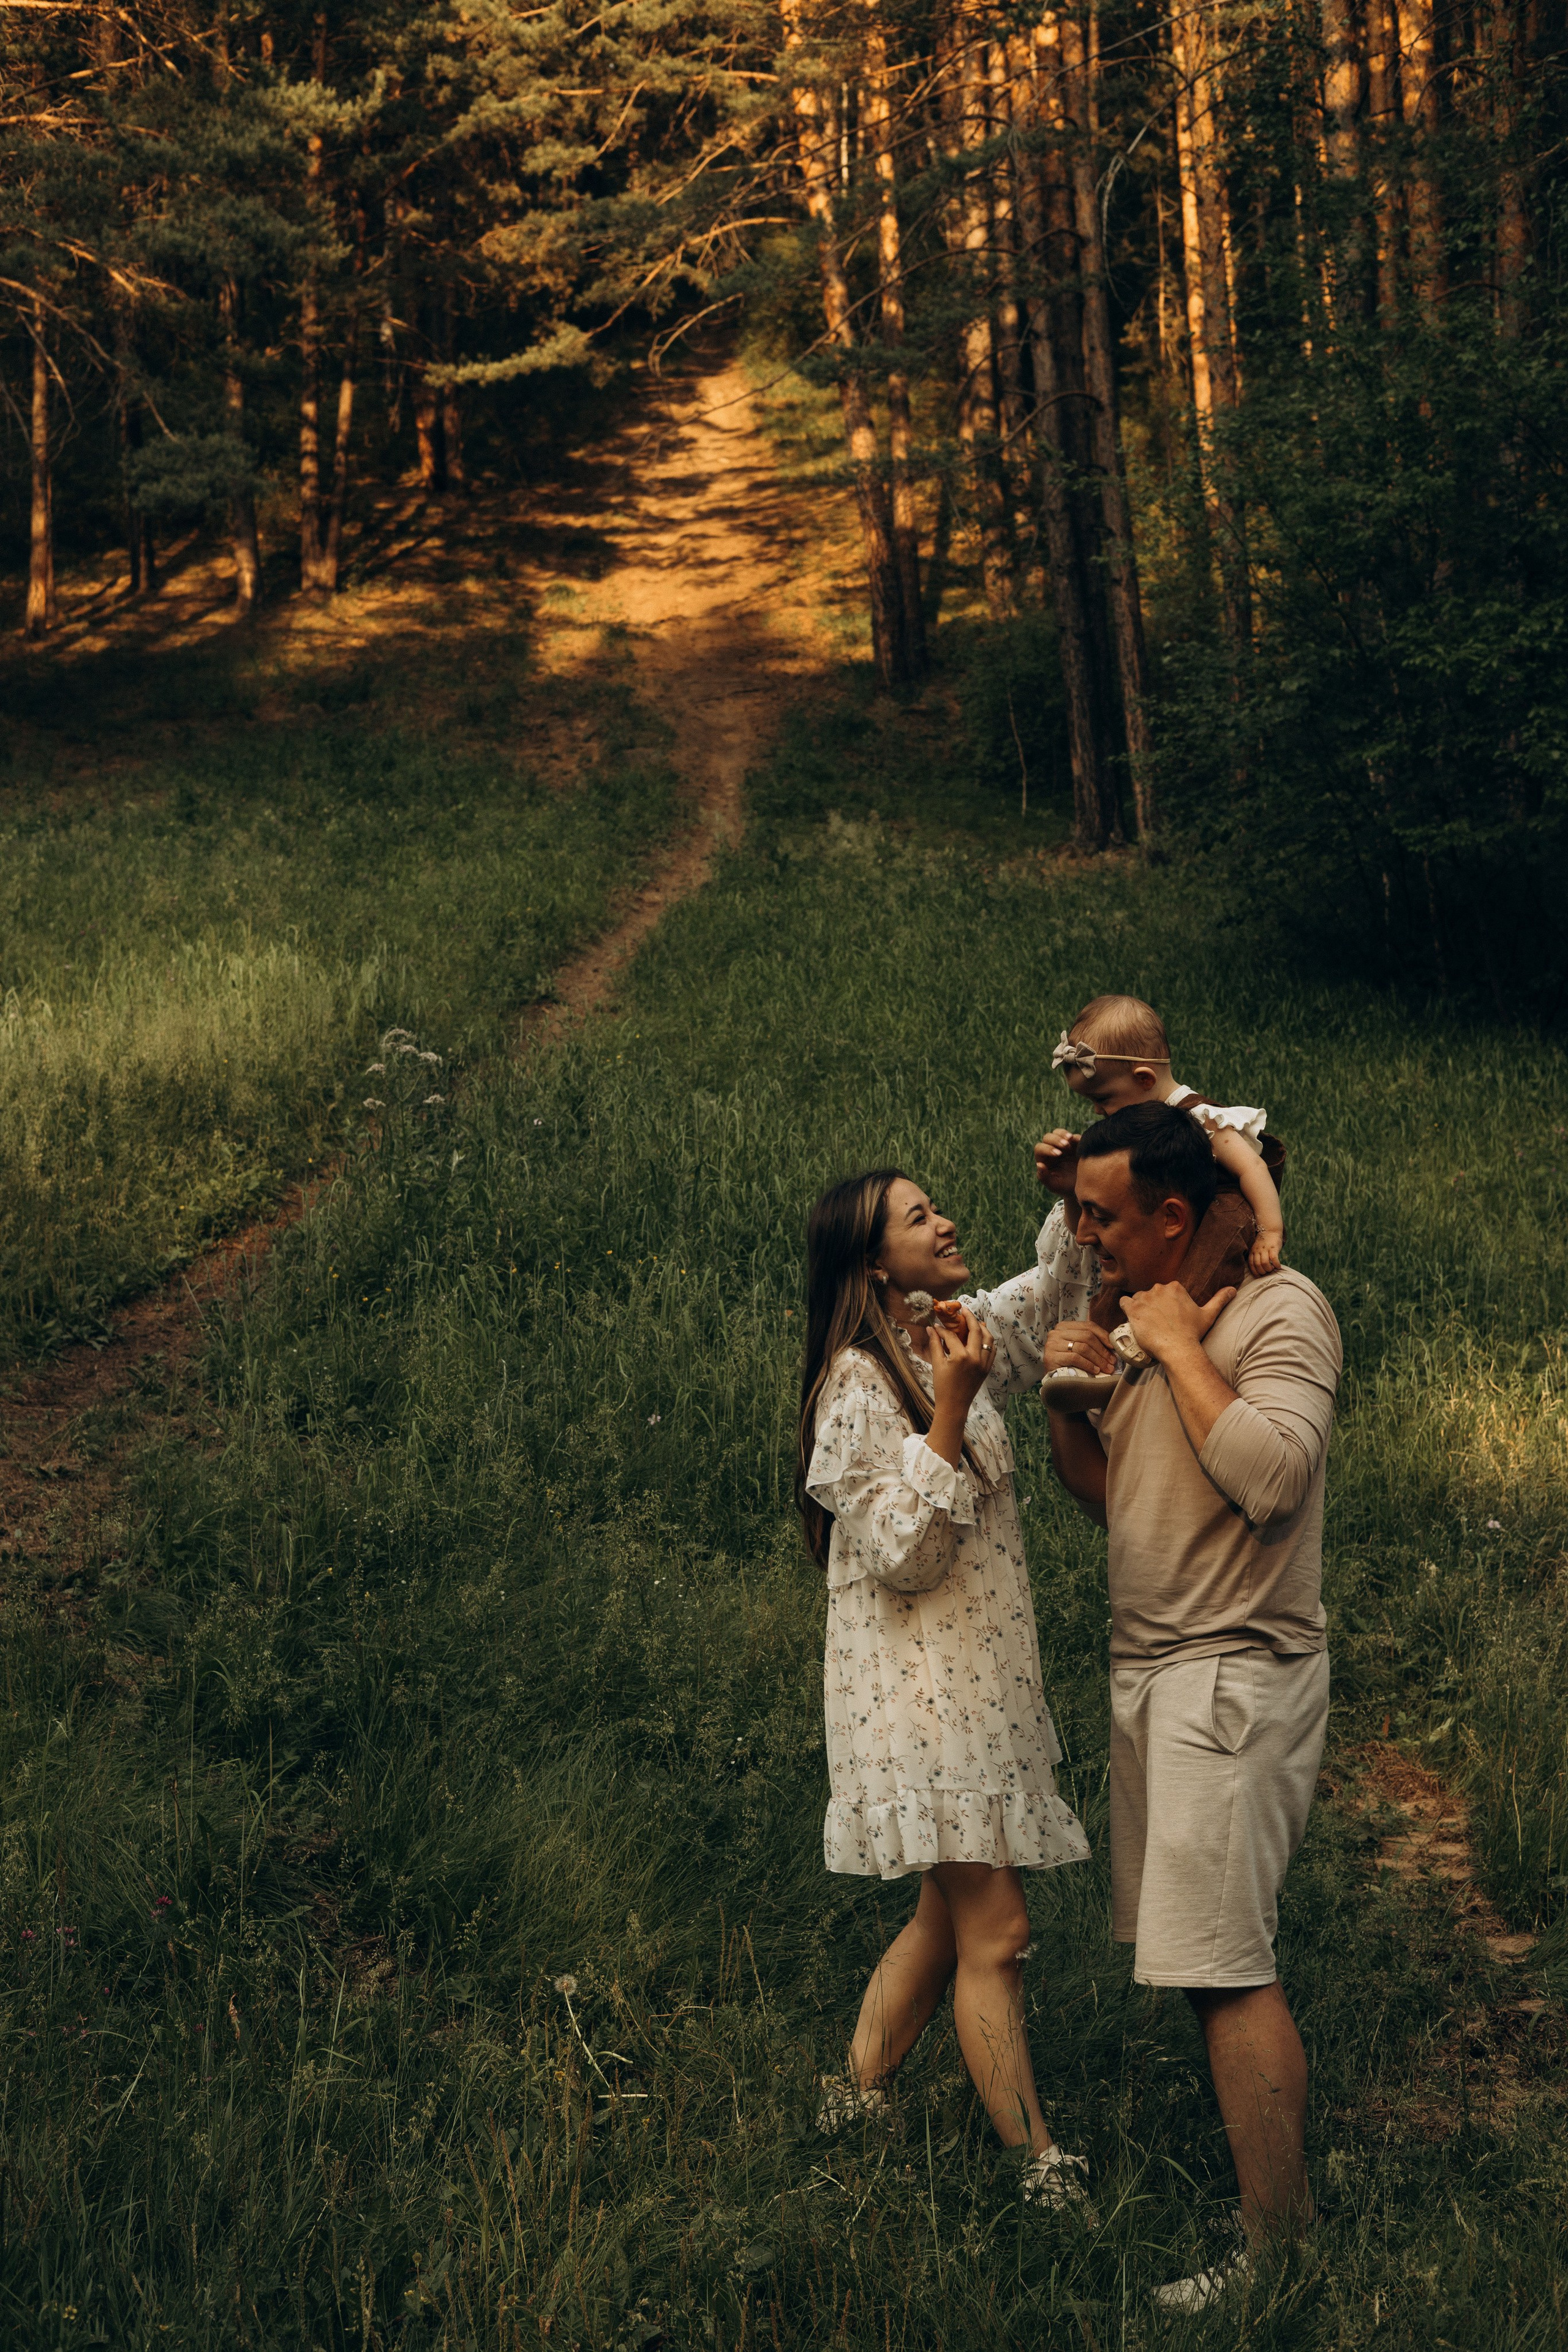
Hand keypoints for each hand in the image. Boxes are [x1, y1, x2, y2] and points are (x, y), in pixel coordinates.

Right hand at [927, 1304, 994, 1418]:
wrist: (954, 1406)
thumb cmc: (942, 1387)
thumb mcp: (937, 1364)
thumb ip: (935, 1344)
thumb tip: (931, 1328)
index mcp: (961, 1357)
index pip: (952, 1336)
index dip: (943, 1329)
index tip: (938, 1325)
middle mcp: (975, 1358)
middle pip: (976, 1330)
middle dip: (969, 1317)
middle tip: (963, 1310)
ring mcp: (983, 1363)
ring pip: (988, 1338)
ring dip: (982, 1327)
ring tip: (975, 1321)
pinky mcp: (987, 1369)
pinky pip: (992, 1350)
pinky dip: (988, 1341)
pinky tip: (981, 1336)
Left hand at [1034, 1129, 1080, 1193]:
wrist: (1081, 1187)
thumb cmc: (1064, 1187)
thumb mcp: (1054, 1185)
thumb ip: (1044, 1177)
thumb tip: (1039, 1164)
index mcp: (1044, 1159)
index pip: (1040, 1148)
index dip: (1047, 1149)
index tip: (1058, 1155)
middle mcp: (1052, 1150)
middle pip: (1048, 1137)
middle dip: (1055, 1140)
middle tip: (1065, 1146)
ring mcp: (1064, 1146)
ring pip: (1058, 1133)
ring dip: (1063, 1134)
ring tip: (1070, 1140)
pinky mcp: (1075, 1145)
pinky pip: (1074, 1136)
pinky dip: (1076, 1137)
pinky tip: (1080, 1142)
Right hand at [1043, 1320, 1117, 1375]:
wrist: (1053, 1380)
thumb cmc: (1068, 1363)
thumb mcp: (1079, 1348)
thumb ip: (1091, 1342)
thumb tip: (1113, 1344)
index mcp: (1064, 1326)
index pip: (1088, 1325)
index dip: (1104, 1335)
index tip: (1114, 1347)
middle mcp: (1056, 1332)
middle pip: (1087, 1336)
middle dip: (1102, 1350)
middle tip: (1112, 1362)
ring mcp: (1052, 1344)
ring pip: (1082, 1348)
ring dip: (1098, 1359)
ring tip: (1106, 1368)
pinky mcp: (1051, 1357)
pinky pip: (1075, 1358)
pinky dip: (1088, 1365)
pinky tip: (1095, 1371)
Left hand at [1121, 1281, 1235, 1365]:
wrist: (1177, 1347)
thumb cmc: (1192, 1332)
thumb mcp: (1208, 1314)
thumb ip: (1220, 1299)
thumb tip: (1234, 1290)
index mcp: (1174, 1287)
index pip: (1165, 1291)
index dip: (1165, 1303)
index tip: (1167, 1314)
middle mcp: (1158, 1289)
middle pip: (1151, 1294)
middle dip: (1152, 1305)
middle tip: (1157, 1321)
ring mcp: (1144, 1298)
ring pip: (1137, 1298)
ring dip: (1140, 1307)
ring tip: (1145, 1321)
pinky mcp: (1133, 1309)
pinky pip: (1124, 1302)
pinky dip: (1126, 1308)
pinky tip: (1131, 1316)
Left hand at [1248, 1231, 1283, 1275]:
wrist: (1270, 1230)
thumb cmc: (1264, 1242)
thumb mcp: (1256, 1248)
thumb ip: (1256, 1256)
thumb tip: (1259, 1269)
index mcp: (1253, 1251)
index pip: (1251, 1264)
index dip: (1254, 1271)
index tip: (1258, 1276)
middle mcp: (1258, 1250)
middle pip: (1258, 1265)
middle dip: (1262, 1272)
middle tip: (1267, 1273)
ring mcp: (1265, 1249)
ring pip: (1264, 1263)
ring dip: (1268, 1269)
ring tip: (1272, 1269)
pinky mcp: (1273, 1247)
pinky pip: (1274, 1258)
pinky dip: (1276, 1264)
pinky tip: (1278, 1266)